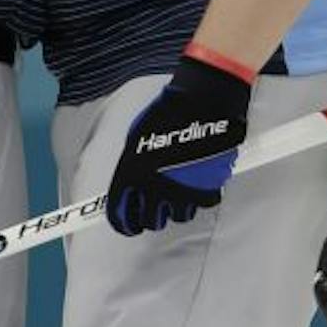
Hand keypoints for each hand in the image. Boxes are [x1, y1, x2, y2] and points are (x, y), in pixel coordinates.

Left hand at [104, 55, 251, 235]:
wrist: (203, 102)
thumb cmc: (167, 113)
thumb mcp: (136, 139)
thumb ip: (131, 168)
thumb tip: (130, 187)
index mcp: (131, 175)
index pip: (120, 215)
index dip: (124, 223)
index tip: (129, 225)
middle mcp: (154, 188)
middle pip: (149, 222)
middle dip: (152, 215)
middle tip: (157, 205)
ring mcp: (182, 190)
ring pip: (177, 217)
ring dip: (177, 206)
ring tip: (180, 187)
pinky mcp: (207, 189)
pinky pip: (201, 205)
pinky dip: (199, 196)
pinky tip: (198, 180)